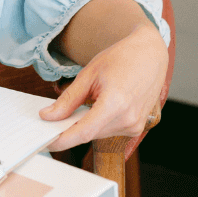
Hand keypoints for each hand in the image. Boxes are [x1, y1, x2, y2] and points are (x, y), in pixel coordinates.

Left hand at [38, 24, 167, 150]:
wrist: (151, 54)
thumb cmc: (122, 58)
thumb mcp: (89, 74)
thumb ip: (68, 100)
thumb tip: (48, 116)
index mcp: (115, 103)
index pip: (83, 132)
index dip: (62, 140)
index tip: (46, 142)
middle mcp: (128, 119)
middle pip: (89, 134)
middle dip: (70, 128)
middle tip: (56, 117)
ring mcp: (135, 125)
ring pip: (98, 134)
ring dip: (86, 124)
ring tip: (89, 100)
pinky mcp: (138, 127)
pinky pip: (110, 131)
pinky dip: (99, 123)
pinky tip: (101, 105)